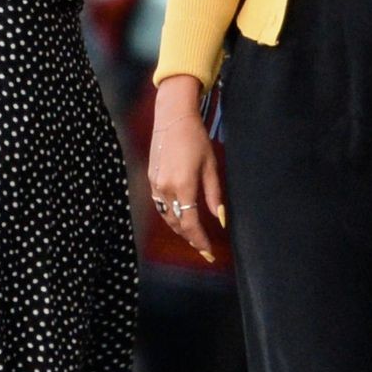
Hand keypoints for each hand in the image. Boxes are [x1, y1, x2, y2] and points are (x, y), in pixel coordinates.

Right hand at [148, 80, 224, 262]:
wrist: (172, 118)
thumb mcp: (211, 166)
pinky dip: (171, 217)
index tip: (209, 253)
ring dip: (180, 230)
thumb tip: (220, 219)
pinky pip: (160, 206)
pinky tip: (181, 218)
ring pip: (167, 218)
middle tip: (203, 249)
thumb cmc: (196, 139)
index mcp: (183, 186)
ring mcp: (155, 185)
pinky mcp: (151, 180)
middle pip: (177, 224)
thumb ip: (214, 195)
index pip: (191, 223)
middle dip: (190, 239)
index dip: (200, 241)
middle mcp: (165, 189)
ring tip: (194, 237)